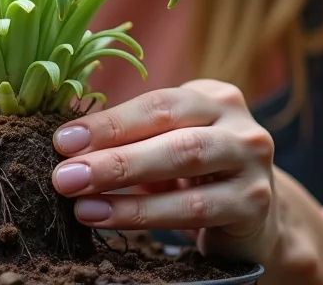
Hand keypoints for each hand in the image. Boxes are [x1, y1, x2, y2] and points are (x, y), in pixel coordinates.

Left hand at [49, 80, 277, 264]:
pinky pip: (193, 209)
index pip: (156, 103)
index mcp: (214, 98)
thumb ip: (133, 140)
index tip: (62, 141)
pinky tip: (105, 218)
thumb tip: (67, 143)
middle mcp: (239, 123)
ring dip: (123, 182)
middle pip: (169, 129)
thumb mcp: (169, 149)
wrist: (260, 224)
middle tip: (64, 173)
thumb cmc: (200, 180)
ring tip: (78, 200)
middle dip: (110, 151)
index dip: (108, 121)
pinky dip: (144, 214)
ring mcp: (252, 163)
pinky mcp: (253, 204)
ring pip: (183, 161)